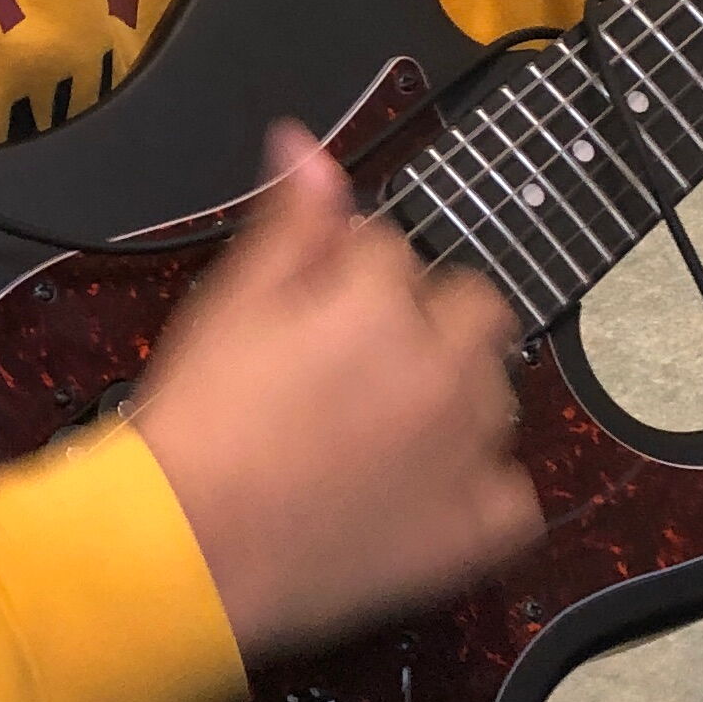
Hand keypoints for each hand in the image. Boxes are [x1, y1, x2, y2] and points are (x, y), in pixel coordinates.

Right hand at [135, 125, 543, 665]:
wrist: (188, 552)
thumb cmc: (199, 429)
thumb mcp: (230, 303)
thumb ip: (287, 223)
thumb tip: (306, 149)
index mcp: (381, 302)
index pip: (391, 250)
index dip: (346, 277)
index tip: (312, 316)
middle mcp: (443, 368)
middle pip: (474, 309)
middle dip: (429, 322)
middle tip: (359, 367)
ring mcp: (468, 451)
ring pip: (497, 392)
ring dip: (456, 396)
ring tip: (381, 433)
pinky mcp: (474, 529)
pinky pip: (514, 496)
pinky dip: (482, 492)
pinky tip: (425, 493)